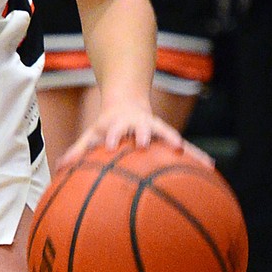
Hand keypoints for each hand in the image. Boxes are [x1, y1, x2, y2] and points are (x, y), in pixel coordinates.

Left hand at [62, 107, 212, 166]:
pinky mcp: (169, 136)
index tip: (110, 145)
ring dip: (174, 141)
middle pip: (141, 127)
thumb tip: (60, 167)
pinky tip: (210, 168)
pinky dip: (196, 156)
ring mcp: (155, 128)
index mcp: (117, 125)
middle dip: (143, 134)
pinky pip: (185, 147)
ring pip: (167, 133)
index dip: (112, 135)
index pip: (113, 129)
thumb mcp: (91, 134)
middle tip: (144, 143)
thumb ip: (77, 151)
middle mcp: (137, 124)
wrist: (129, 103)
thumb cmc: (107, 125)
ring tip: (183, 151)